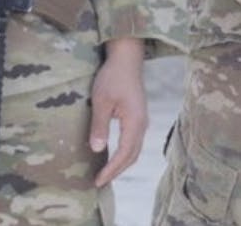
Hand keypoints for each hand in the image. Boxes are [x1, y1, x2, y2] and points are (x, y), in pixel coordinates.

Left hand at [90, 38, 147, 186]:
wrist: (127, 58)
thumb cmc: (112, 77)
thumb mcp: (101, 101)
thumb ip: (100, 126)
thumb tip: (98, 149)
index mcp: (135, 122)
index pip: (124, 153)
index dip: (112, 169)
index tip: (98, 180)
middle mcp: (142, 124)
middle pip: (133, 155)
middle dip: (117, 171)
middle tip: (99, 182)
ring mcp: (142, 120)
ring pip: (135, 149)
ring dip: (121, 163)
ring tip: (105, 172)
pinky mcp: (138, 116)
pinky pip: (134, 141)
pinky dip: (124, 153)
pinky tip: (113, 155)